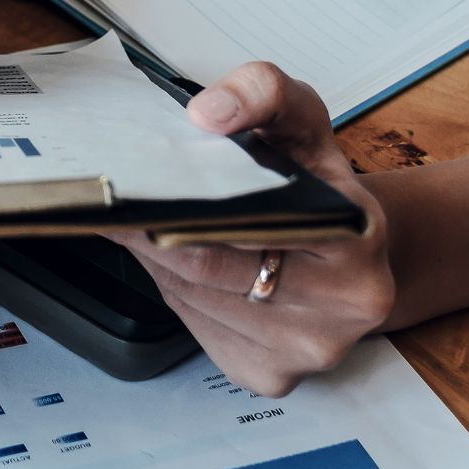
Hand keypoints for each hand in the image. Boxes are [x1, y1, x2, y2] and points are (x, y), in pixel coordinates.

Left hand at [107, 63, 394, 396]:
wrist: (353, 250)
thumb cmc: (319, 186)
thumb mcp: (301, 120)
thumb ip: (262, 92)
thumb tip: (209, 113)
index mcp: (357, 236)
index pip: (245, 220)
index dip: (178, 201)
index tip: (131, 182)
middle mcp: (343, 305)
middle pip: (205, 266)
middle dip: (150, 229)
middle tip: (112, 199)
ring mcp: (307, 350)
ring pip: (191, 298)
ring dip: (155, 259)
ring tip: (146, 222)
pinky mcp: (269, 376)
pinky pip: (195, 328)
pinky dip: (174, 291)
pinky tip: (179, 263)